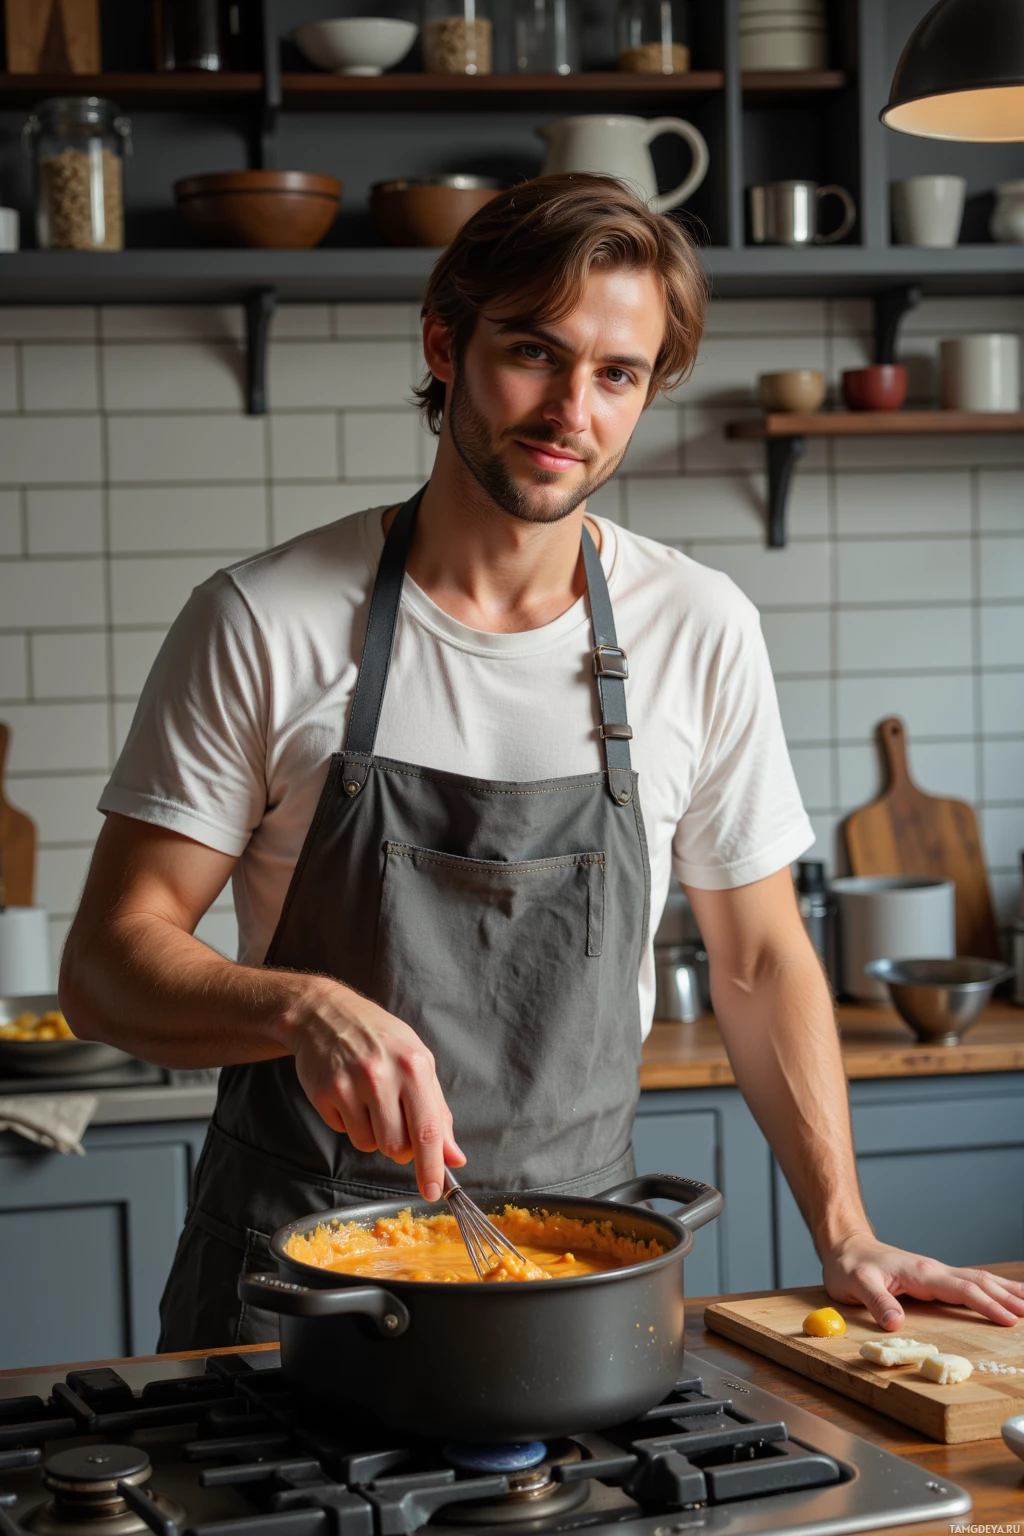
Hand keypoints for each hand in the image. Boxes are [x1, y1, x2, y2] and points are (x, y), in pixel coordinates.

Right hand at [285, 980, 465, 1201]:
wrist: (326, 1014)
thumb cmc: (381, 1039)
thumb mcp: (418, 1064)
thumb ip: (438, 1113)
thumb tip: (454, 1157)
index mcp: (413, 1067)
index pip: (427, 1130)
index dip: (432, 1167)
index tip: (434, 1192)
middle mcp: (381, 1076)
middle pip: (396, 1146)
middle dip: (399, 1147)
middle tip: (395, 1120)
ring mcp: (349, 1084)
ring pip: (369, 1145)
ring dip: (373, 1134)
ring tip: (369, 1101)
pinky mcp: (323, 1093)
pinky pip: (344, 1132)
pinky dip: (350, 1123)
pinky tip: (349, 1095)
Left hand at [822, 1230, 1023, 1329]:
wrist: (845, 1245)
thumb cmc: (849, 1266)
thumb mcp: (856, 1285)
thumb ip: (876, 1302)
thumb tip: (896, 1324)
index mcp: (921, 1273)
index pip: (962, 1289)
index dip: (987, 1305)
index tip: (1009, 1320)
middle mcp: (934, 1270)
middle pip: (980, 1282)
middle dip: (1008, 1297)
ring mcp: (935, 1272)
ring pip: (978, 1279)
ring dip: (1005, 1291)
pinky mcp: (933, 1277)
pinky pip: (969, 1281)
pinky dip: (992, 1288)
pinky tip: (1002, 1293)